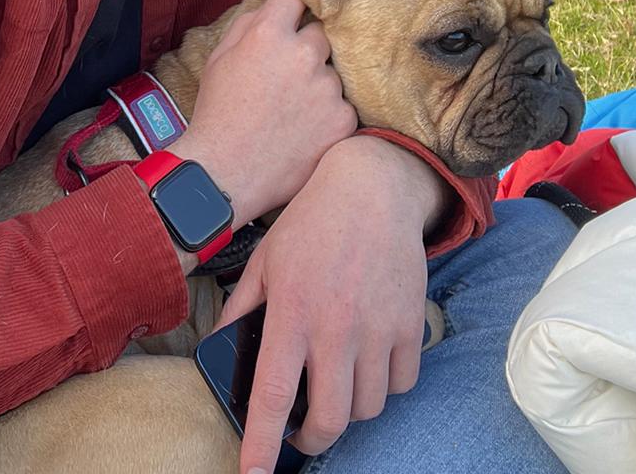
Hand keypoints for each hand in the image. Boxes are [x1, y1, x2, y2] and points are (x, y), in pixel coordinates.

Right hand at [167, 0, 355, 229]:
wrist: (227, 173)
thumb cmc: (218, 113)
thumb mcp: (219, 58)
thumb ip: (249, 23)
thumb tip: (276, 6)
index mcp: (268, 34)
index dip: (295, 0)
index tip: (296, 9)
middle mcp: (303, 54)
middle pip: (321, 33)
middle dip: (307, 48)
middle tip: (287, 75)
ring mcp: (327, 88)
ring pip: (332, 72)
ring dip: (319, 84)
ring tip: (292, 111)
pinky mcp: (344, 119)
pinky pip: (343, 104)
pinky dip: (328, 115)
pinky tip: (303, 130)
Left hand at [215, 137, 435, 472]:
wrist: (372, 190)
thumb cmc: (310, 225)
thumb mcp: (264, 262)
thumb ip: (242, 310)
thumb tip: (224, 351)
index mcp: (292, 312)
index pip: (273, 393)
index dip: (262, 442)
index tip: (253, 473)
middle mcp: (337, 327)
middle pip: (330, 419)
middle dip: (312, 439)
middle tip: (300, 430)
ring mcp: (379, 328)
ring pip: (368, 407)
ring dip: (348, 410)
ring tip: (332, 387)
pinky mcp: (411, 325)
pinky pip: (402, 383)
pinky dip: (384, 387)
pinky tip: (367, 365)